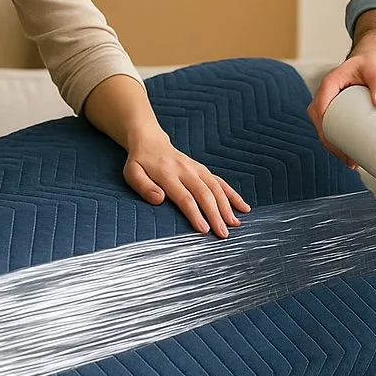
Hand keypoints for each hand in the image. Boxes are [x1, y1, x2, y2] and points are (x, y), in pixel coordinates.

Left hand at [124, 132, 250, 237]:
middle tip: (223, 234)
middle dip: (216, 214)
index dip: (195, 214)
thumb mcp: (132, 173)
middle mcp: (186, 170)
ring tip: (236, 224)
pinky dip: (233, 194)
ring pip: (216, 187)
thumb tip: (159, 200)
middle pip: (204, 194)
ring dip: (227, 206)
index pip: (184, 197)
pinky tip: (243, 207)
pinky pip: (220, 181)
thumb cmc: (140, 163)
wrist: (150, 141)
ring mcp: (197, 169)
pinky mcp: (203, 170)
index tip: (204, 230)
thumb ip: (144, 187)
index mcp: (167, 174)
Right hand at [306, 52, 375, 167]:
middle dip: (330, 143)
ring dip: (333, 146)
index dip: (324, 129)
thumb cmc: (373, 65)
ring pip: (324, 128)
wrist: (371, 62)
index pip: (319, 109)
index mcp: (329, 84)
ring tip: (351, 162)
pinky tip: (348, 156)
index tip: (336, 145)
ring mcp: (329, 103)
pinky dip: (336, 142)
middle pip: (320, 123)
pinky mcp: (336, 110)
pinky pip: (330, 127)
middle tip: (349, 160)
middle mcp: (325, 94)